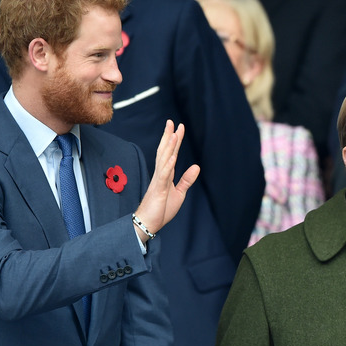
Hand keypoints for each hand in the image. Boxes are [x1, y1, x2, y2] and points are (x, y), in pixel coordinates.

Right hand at [134, 120, 199, 238]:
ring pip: (163, 160)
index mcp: (166, 175)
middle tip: (172, 122)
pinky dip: (168, 166)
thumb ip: (186, 180)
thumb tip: (196, 166)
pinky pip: (163, 176)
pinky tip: (173, 157)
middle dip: (169, 137)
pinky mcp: (158, 190)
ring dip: (169, 147)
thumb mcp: (179, 193)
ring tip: (174, 134)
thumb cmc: (161, 209)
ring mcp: (158, 181)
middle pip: (165, 152)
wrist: (148, 223)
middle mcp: (161, 174)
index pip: (171, 154)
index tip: (179, 128)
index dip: (175, 141)